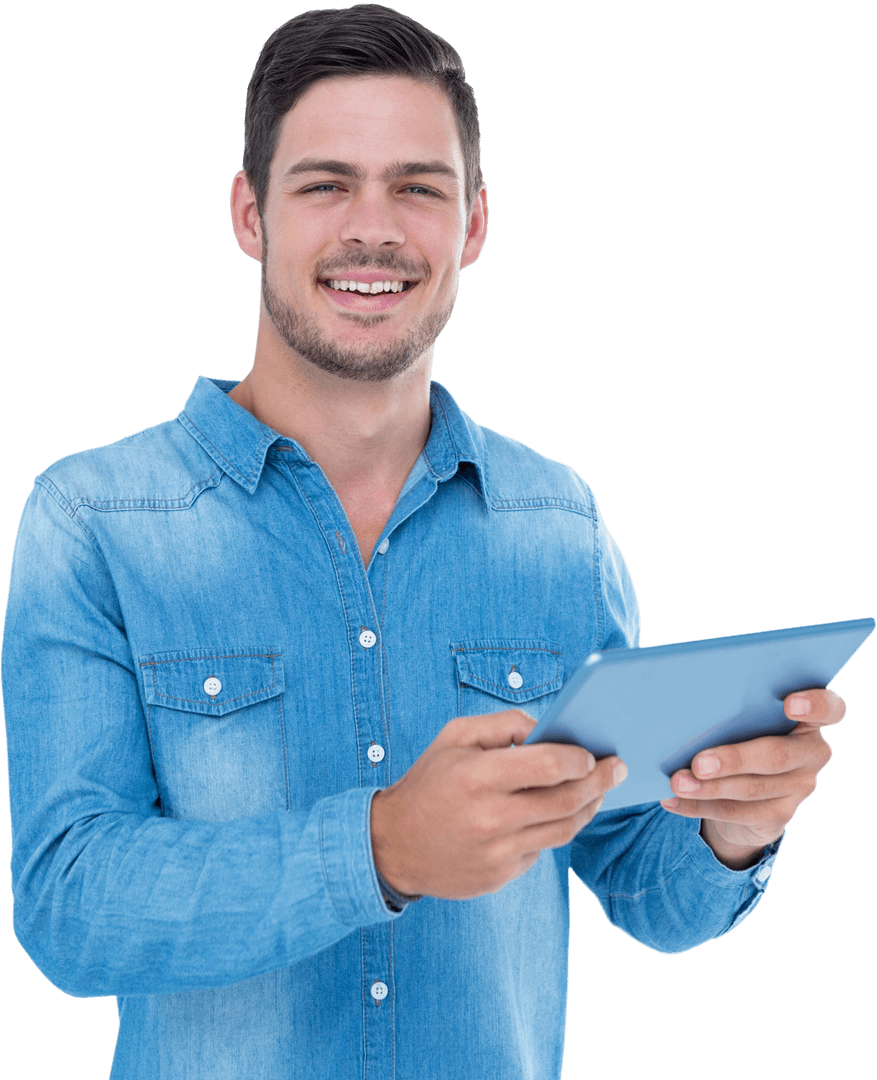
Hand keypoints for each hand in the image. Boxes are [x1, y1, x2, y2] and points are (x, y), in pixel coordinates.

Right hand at [371, 710, 626, 900]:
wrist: (393, 844)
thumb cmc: (429, 782)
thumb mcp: (455, 736)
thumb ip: (504, 725)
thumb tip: (547, 729)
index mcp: (479, 776)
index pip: (548, 765)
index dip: (579, 758)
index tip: (592, 753)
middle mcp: (491, 817)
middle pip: (566, 801)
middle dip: (600, 781)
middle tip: (617, 768)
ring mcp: (498, 852)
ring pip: (563, 830)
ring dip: (588, 808)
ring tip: (598, 791)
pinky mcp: (501, 875)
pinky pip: (542, 849)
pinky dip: (553, 829)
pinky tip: (556, 814)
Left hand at [660, 688, 844, 866]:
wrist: (747, 787)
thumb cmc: (742, 732)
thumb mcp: (743, 719)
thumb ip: (734, 711)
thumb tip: (686, 709)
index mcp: (809, 719)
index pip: (830, 708)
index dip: (815, 704)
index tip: (789, 704)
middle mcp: (812, 753)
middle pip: (777, 756)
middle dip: (734, 760)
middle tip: (699, 763)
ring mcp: (800, 787)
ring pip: (753, 788)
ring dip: (709, 788)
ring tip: (677, 782)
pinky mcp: (779, 815)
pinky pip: (736, 813)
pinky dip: (699, 805)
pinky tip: (672, 800)